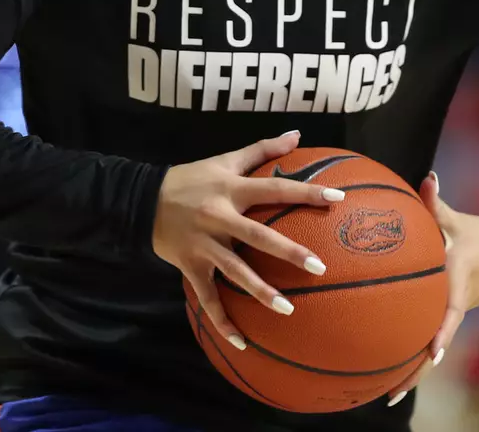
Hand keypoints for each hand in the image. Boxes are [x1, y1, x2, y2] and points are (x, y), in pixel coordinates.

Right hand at [153, 130, 342, 351]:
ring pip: (234, 271)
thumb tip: (297, 135)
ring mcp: (204, 245)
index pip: (275, 188)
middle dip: (288, 251)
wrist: (141, 201)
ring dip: (260, 291)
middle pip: (258, 235)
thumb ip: (262, 150)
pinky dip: (223, 322)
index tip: (337, 197)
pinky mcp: (191, 267)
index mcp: (231, 190)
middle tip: (319, 266)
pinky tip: (242, 343)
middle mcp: (219, 217)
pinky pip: (208, 298)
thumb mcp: (224, 160)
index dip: (306, 191)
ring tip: (287, 309)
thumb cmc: (191, 179)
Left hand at [386, 170, 478, 406]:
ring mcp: (452, 315)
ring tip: (388, 394)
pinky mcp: (447, 316)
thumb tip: (428, 179)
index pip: (450, 313)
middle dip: (416, 371)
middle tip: (393, 393)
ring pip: (432, 349)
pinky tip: (391, 370)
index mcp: (458, 285)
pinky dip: (414, 355)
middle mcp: (455, 307)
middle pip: (436, 345)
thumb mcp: (458, 220)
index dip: (441, 334)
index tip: (431, 354)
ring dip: (414, 372)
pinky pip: (430, 338)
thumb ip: (437, 202)